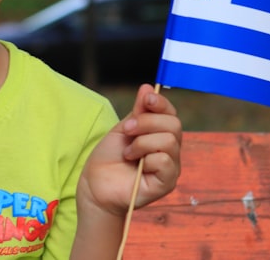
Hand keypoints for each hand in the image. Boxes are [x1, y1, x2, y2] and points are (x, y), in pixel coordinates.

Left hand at [78, 84, 181, 217]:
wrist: (95, 183)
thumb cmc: (109, 157)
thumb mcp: (123, 129)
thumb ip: (138, 112)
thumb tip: (147, 87)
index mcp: (161, 134)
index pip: (171, 113)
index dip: (161, 103)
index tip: (146, 99)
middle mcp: (171, 150)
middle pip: (173, 124)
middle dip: (146, 122)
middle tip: (127, 131)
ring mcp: (171, 167)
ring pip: (169, 141)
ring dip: (142, 143)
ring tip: (128, 153)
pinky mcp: (167, 183)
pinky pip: (165, 161)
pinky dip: (146, 158)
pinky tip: (135, 165)